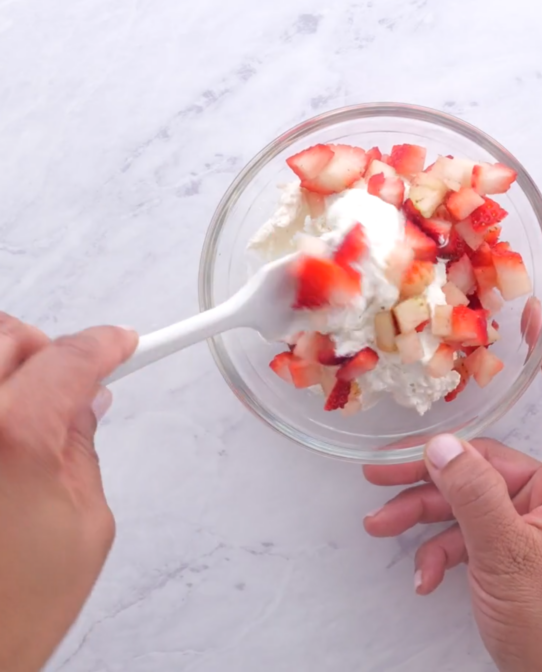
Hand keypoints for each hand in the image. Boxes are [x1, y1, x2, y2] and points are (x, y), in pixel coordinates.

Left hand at [0, 314, 136, 671]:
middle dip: (46, 348)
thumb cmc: (10, 613)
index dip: (105, 345)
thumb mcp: (86, 523)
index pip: (70, 358)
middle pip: (8, 336)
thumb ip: (84, 447)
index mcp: (14, 437)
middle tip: (68, 381)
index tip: (121, 344)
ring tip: (26, 408)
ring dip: (8, 365)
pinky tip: (3, 428)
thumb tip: (86, 404)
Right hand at [363, 324, 541, 671]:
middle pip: (487, 459)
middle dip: (433, 467)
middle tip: (381, 469)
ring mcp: (530, 524)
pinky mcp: (513, 551)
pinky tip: (423, 575)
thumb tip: (441, 445)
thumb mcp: (509, 555)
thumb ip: (473, 495)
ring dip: (424, 510)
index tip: (534, 313)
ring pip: (468, 497)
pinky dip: (441, 549)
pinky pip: (470, 534)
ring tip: (379, 523)